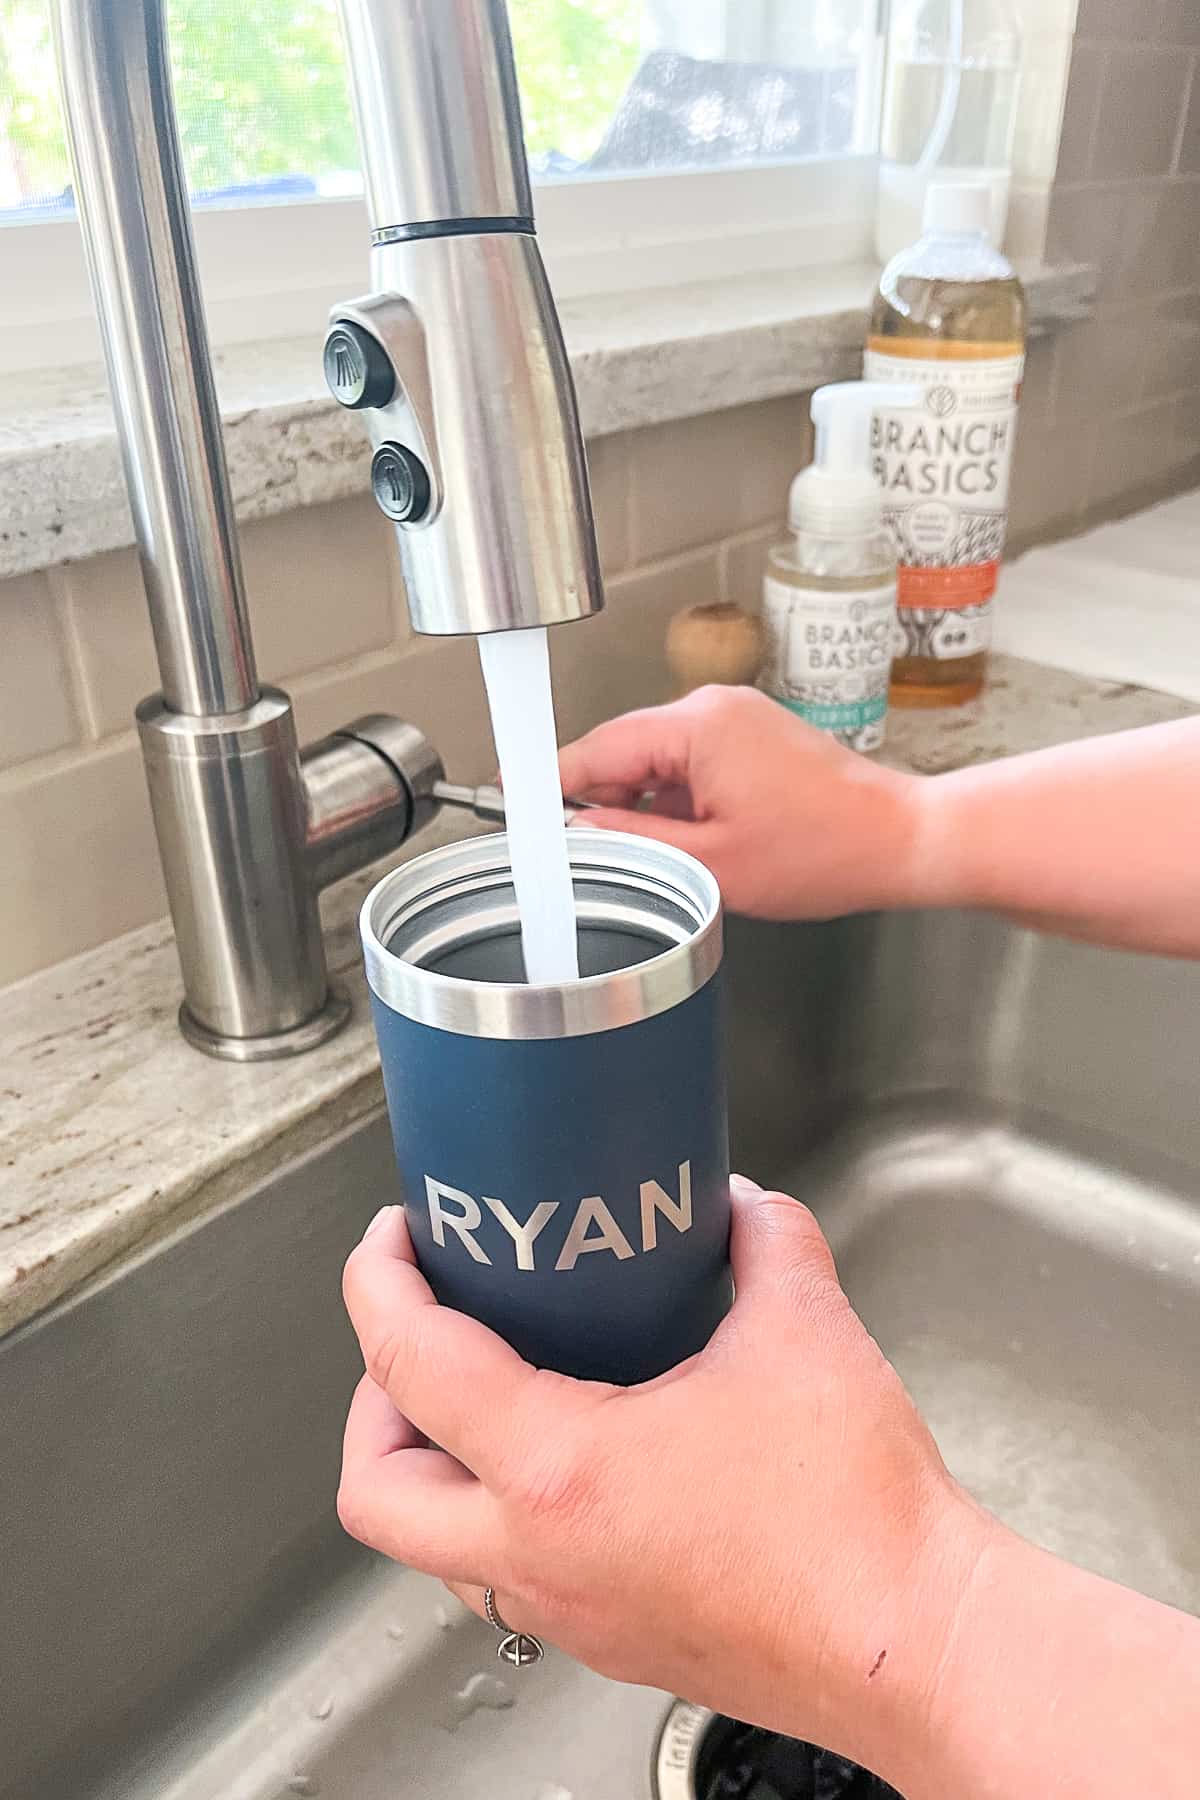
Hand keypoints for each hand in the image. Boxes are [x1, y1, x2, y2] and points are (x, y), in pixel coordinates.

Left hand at [338, 1179, 990, 1781]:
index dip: (379, 1285)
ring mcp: (571, 1612)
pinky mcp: (615, 1642)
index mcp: (559, 1471)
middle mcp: (540, 1557)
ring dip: (432, 1471)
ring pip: (434, 1552)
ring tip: (482, 1399)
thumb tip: (742, 1208)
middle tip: (416, 1339)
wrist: (916, 1645)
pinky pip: (508, 1582)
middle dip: (372, 1406)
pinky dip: (501, 1518)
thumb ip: (765, 1242)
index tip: (390, 1242)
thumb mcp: (805, 1330)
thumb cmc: (855, 1516)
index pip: (411, 1365)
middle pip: (375, 1495)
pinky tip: (572, 1466)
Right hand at [558, 686, 919, 920]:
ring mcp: (736, 717)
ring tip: (662, 855)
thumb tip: (579, 832)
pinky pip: (689, 761)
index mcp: (698, 726)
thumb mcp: (710, 864)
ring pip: (655, 759)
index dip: (553, 781)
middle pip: (623, 749)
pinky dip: (677, 799)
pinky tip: (691, 841)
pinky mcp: (752, 735)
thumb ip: (632, 843)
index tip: (516, 803)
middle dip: (602, 800)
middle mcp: (714, 708)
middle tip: (588, 853)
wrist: (898, 840)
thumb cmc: (825, 851)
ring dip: (644, 804)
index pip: (599, 747)